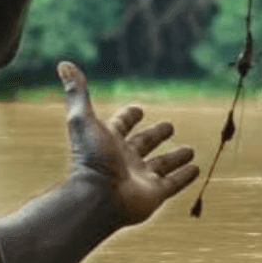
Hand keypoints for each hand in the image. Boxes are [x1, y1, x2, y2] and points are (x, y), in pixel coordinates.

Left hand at [57, 61, 199, 226]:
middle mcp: (125, 159)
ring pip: (162, 165)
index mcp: (109, 141)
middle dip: (156, 135)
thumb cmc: (90, 159)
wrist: (98, 198)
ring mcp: (141, 178)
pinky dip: (185, 177)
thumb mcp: (83, 120)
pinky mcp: (155, 194)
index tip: (138, 110)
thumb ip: (77, 94)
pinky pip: (174, 184)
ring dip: (176, 158)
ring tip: (190, 150)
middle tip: (169, 126)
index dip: (129, 116)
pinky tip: (197, 170)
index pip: (121, 125)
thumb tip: (64, 64)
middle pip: (144, 144)